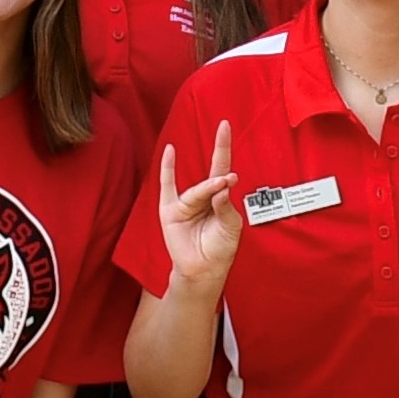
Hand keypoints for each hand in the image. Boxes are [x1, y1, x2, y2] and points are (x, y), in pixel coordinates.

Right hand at [154, 121, 244, 289]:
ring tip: (222, 184)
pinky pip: (168, 186)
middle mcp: (204, 197)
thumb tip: (221, 186)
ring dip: (209, 187)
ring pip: (199, 190)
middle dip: (220, 150)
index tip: (226, 127)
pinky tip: (169, 152)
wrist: (204, 270)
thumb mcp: (231, 227)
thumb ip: (226, 206)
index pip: (224, 170)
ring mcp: (187, 203)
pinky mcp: (171, 211)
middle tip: (224, 130)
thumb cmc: (219, 248)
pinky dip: (167, 169)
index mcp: (220, 199)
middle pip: (214, 174)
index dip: (225, 149)